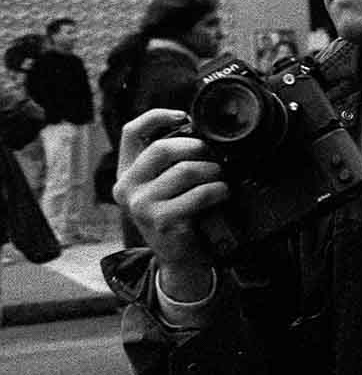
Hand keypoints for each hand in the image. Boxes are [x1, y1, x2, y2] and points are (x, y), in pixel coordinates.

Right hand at [114, 108, 227, 272]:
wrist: (181, 259)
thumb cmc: (179, 218)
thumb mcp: (166, 188)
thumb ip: (170, 163)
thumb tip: (198, 135)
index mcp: (127, 173)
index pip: (131, 132)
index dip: (156, 117)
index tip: (183, 115)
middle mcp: (127, 187)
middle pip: (162, 148)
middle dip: (196, 148)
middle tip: (215, 156)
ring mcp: (141, 205)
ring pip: (184, 171)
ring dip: (212, 172)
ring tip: (221, 179)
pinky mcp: (161, 220)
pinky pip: (198, 194)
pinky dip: (217, 191)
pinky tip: (223, 194)